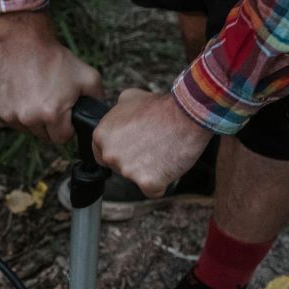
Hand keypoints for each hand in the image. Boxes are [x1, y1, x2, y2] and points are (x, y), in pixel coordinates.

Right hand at [0, 10, 103, 143]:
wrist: (24, 42)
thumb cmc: (56, 59)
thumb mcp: (89, 78)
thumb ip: (98, 101)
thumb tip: (100, 117)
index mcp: (51, 114)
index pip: (62, 138)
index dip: (66, 126)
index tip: (64, 110)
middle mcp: (28, 118)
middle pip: (43, 136)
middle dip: (49, 122)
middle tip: (50, 99)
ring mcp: (9, 115)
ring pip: (26, 129)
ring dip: (32, 117)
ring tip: (35, 94)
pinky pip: (11, 120)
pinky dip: (16, 110)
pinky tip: (22, 93)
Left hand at [93, 89, 212, 197]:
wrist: (186, 114)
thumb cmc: (161, 106)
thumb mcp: (130, 98)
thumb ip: (116, 111)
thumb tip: (117, 113)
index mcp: (101, 136)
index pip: (102, 155)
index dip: (121, 152)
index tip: (134, 148)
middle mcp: (110, 155)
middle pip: (119, 169)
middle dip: (134, 162)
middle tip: (153, 148)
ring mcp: (127, 170)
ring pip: (136, 180)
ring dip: (149, 171)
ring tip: (163, 152)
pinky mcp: (147, 182)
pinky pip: (153, 190)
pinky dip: (162, 182)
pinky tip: (169, 166)